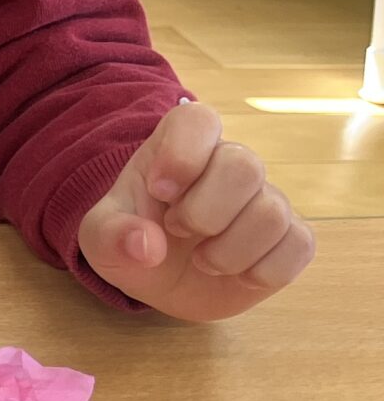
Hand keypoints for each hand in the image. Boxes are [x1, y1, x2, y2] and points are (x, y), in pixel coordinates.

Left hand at [79, 99, 314, 319]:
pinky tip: (238, 276)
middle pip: (245, 165)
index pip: (198, 120)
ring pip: (272, 211)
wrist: (159, 279)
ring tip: (202, 261)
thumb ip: (110, 235)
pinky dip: (265, 270)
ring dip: (229, 250)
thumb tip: (146, 246)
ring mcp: (264, 199)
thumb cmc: (131, 241)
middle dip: (205, 212)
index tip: (159, 192)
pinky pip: (300, 245)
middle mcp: (228, 165)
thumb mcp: (100, 240)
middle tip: (177, 230)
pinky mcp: (290, 237)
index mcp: (178, 147)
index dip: (182, 154)